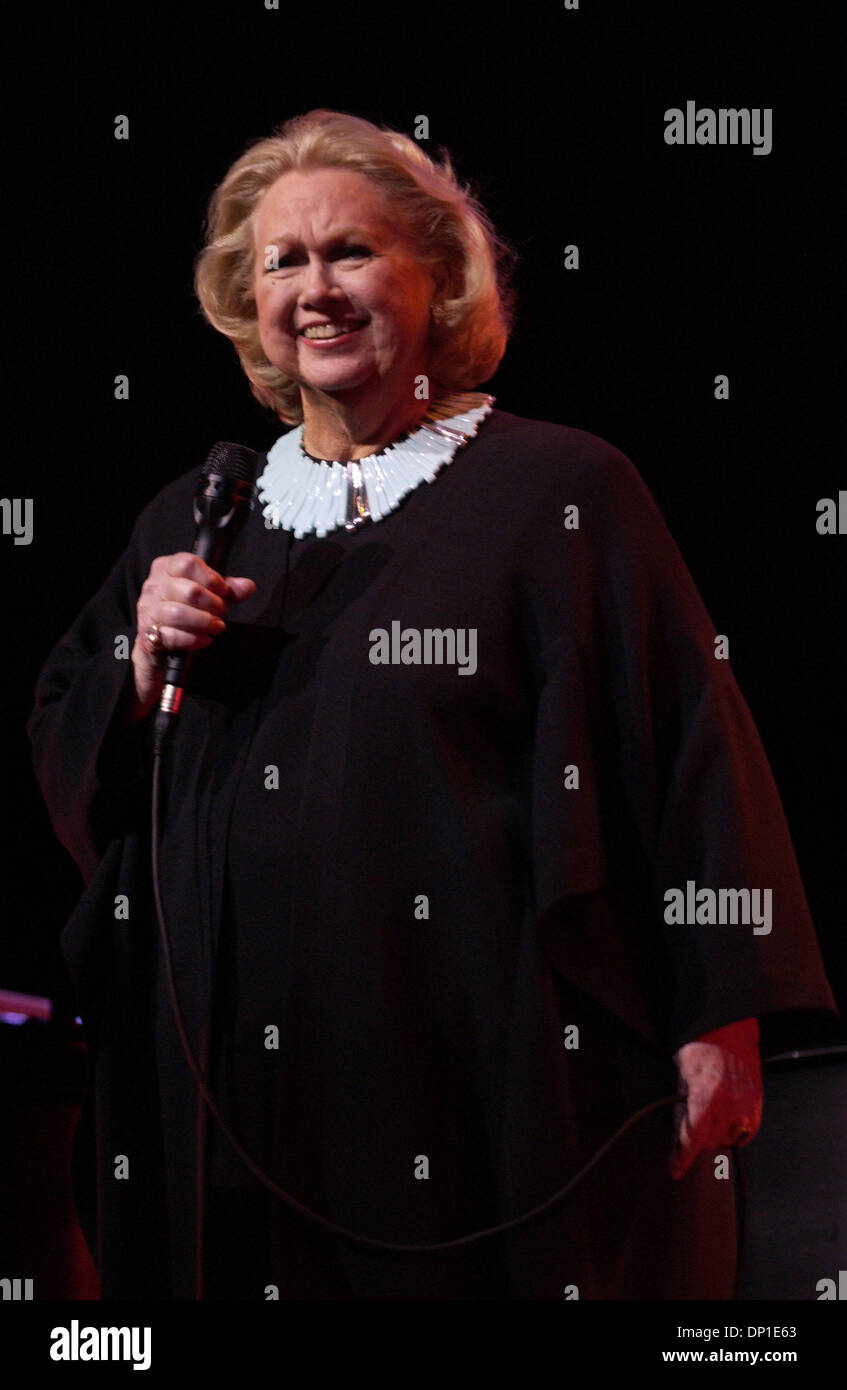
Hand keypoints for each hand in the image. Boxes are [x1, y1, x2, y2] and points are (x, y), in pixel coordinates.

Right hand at [129, 552, 255, 719]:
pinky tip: (204, 640)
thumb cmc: (184, 608)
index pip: (187, 563)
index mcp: (166, 568)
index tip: (223, 591)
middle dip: (212, 603)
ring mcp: (148, 610)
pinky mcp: (148, 633)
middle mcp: (154, 586)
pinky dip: (192, 639)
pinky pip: (171, 636)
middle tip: (222, 611)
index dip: (211, 578)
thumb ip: (227, 589)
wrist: (160, 640)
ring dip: (204, 622)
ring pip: (178, 614)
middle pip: (189, 590)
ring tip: (217, 626)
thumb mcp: (207, 593)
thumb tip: (248, 586)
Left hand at [669, 1017, 761, 1178]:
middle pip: (709, 1143)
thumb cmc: (699, 1049)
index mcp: (707, 1096)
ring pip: (727, 1141)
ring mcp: (747, 1105)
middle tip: (688, 1125)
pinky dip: (734, 1132)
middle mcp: (730, 1104)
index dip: (682, 1157)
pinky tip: (724, 1119)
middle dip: (696, 1141)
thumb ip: (682, 1112)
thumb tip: (679, 1142)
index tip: (676, 1171)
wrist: (727, 1029)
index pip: (693, 1138)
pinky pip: (746, 1133)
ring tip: (707, 1115)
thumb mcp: (681, 1079)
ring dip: (715, 1137)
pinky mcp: (758, 1104)